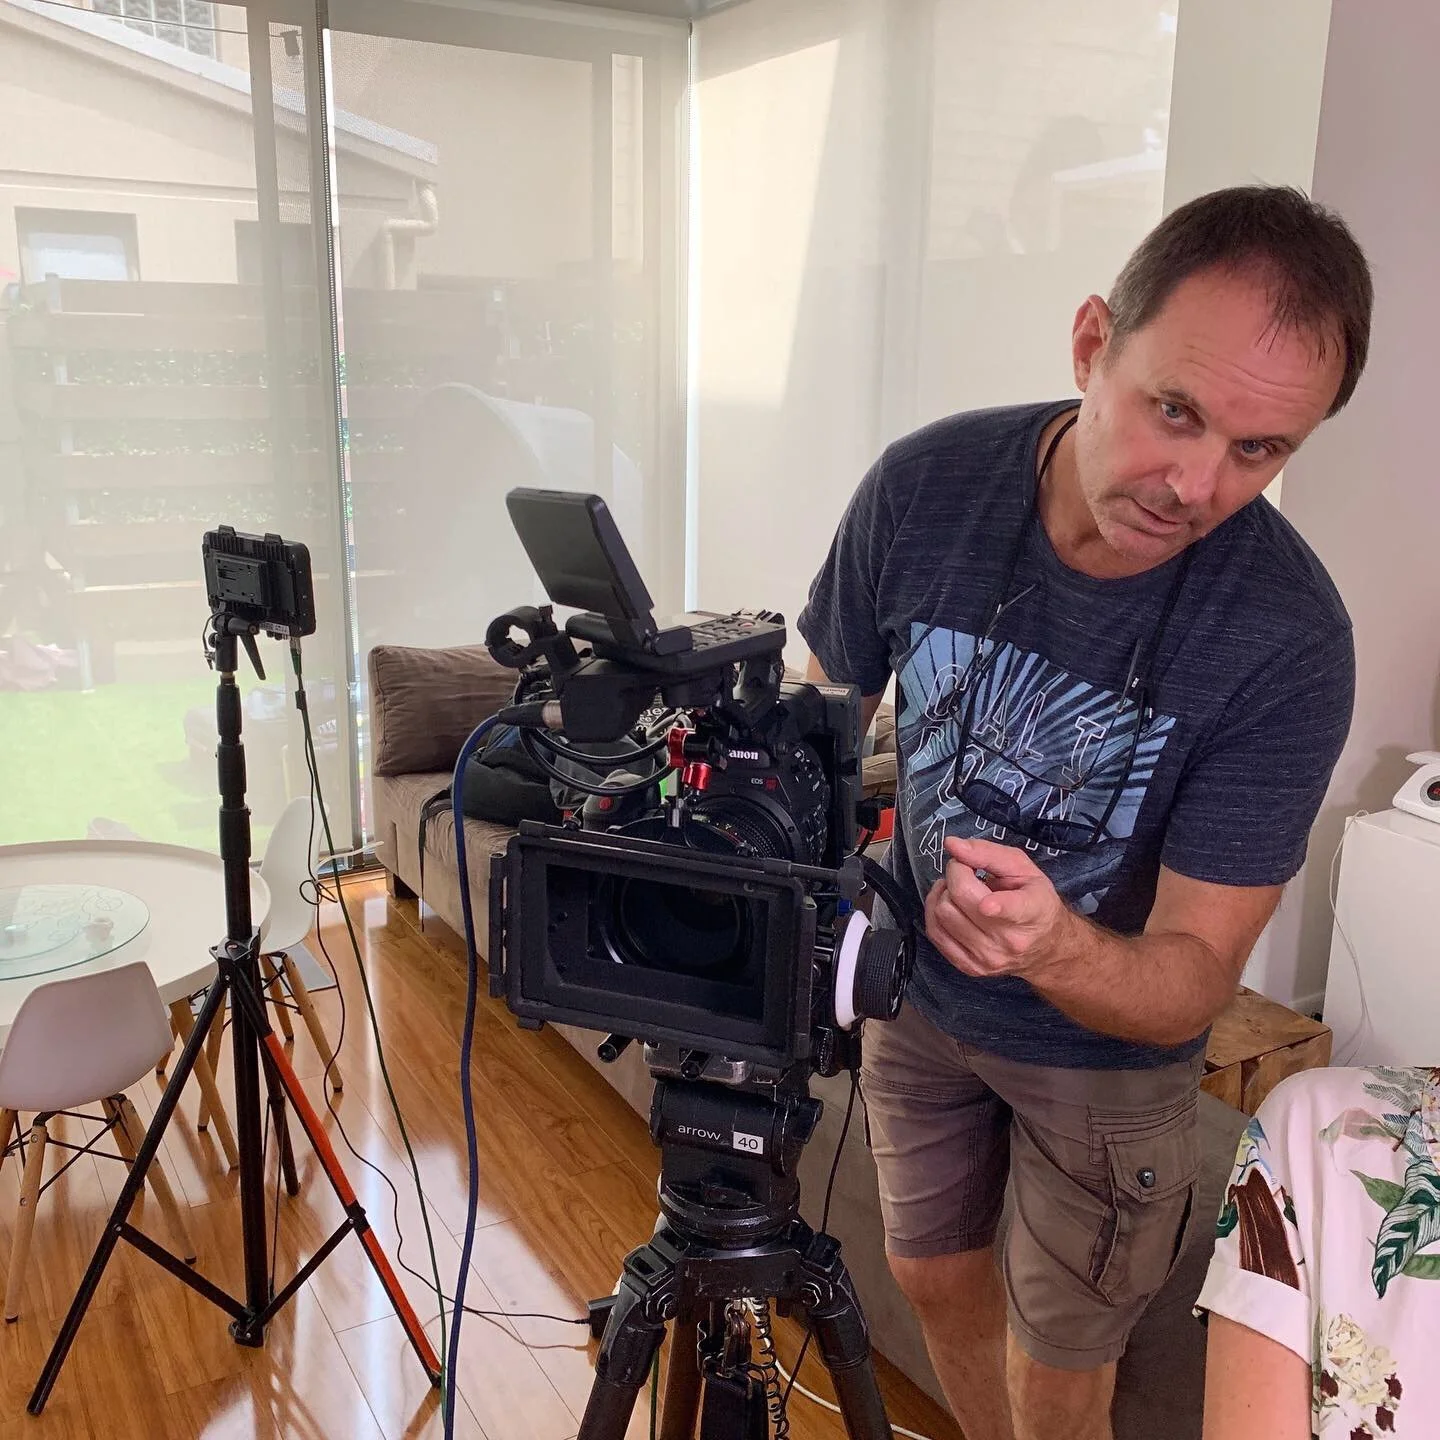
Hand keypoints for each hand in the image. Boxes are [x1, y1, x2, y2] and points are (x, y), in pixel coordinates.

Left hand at [924, 836, 1072, 981]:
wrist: (1045, 949)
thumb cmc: (1035, 902)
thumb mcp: (1023, 869)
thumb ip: (989, 853)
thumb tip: (952, 845)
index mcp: (1032, 912)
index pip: (1014, 910)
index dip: (998, 906)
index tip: (987, 905)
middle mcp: (1010, 940)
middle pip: (961, 899)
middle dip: (957, 874)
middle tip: (967, 871)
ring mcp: (988, 958)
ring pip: (943, 914)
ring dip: (944, 893)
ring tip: (960, 889)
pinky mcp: (970, 967)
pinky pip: (935, 933)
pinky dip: (935, 911)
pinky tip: (949, 904)